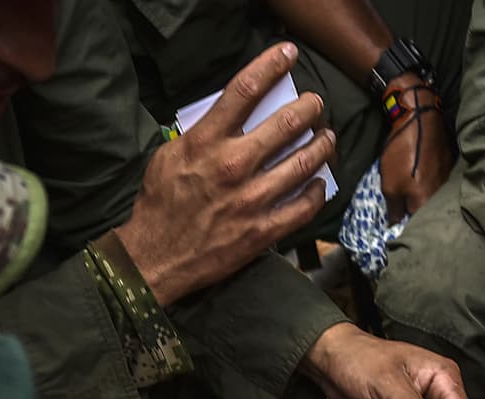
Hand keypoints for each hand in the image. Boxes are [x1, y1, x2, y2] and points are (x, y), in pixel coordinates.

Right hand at [114, 43, 335, 306]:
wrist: (156, 257)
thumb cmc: (160, 204)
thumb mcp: (170, 156)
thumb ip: (200, 135)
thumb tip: (226, 119)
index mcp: (206, 142)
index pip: (243, 91)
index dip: (270, 66)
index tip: (287, 55)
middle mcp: (233, 166)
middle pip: (286, 124)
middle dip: (309, 108)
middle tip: (316, 104)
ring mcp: (252, 200)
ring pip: (304, 164)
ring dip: (322, 147)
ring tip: (328, 139)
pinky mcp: (263, 230)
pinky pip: (303, 207)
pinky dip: (317, 192)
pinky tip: (320, 184)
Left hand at [378, 78, 454, 221]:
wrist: (421, 118)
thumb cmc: (403, 154)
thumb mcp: (390, 185)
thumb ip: (394, 209)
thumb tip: (395, 223)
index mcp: (427, 205)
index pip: (417, 226)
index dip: (406, 227)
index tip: (398, 225)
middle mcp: (443, 197)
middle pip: (429, 213)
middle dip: (417, 215)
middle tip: (404, 210)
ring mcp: (449, 181)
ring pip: (435, 198)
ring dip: (426, 199)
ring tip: (414, 193)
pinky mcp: (451, 167)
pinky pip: (440, 183)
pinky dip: (432, 184)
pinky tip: (424, 178)